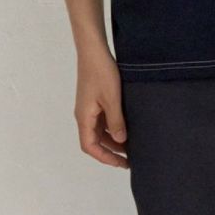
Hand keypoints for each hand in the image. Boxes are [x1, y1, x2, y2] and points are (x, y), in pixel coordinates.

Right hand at [75, 49, 128, 168]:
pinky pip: (102, 121)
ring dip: (113, 141)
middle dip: (111, 152)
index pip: (90, 146)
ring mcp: (88, 108)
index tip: (120, 164)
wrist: (93, 51)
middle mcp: (84, 115)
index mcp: (84, 117)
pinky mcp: (94, 101)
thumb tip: (121, 141)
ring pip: (99, 132)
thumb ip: (116, 122)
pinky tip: (126, 129)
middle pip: (94, 141)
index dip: (104, 158)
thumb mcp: (112, 99)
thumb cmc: (101, 73)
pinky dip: (113, 129)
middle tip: (130, 159)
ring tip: (131, 147)